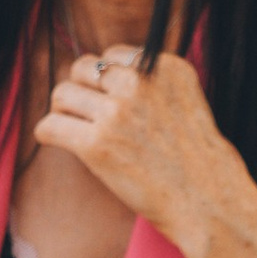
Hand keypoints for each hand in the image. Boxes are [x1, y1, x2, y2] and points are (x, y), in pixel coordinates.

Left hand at [34, 48, 256, 257]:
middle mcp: (139, 82)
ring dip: (63, 110)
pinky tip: (58, 142)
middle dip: (80, 89)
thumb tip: (102, 74)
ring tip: (73, 128)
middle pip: (82, 68)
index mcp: (165, 66)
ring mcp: (116, 112)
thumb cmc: (198, 161)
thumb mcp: (186, 101)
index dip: (106, 80)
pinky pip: (50, 125)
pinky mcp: (96, 145)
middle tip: (86, 115)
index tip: (112, 102)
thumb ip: (152, 83)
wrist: (207, 202)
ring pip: (62, 93)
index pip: (112, 55)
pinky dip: (49, 133)